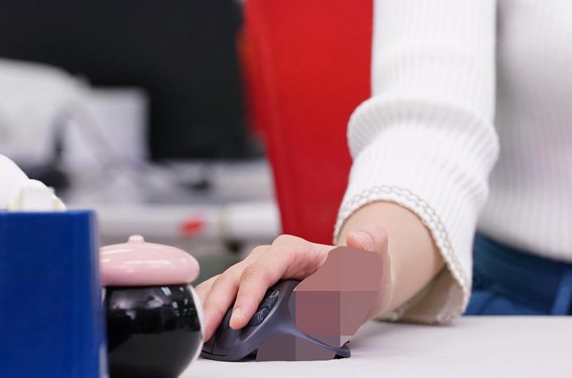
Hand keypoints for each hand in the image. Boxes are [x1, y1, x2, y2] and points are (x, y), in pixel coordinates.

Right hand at [195, 225, 392, 340]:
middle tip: (208, 331)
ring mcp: (258, 271)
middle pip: (236, 276)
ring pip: (224, 283)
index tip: (240, 318)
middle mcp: (271, 258)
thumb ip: (371, 248)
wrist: (361, 280)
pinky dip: (209, 305)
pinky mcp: (252, 287)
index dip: (249, 292)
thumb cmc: (364, 272)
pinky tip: (199, 323)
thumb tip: (357, 239)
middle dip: (218, 303)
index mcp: (294, 250)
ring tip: (197, 331)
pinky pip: (224, 292)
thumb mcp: (374, 262)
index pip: (264, 268)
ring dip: (207, 305)